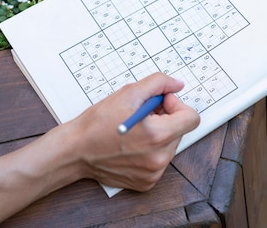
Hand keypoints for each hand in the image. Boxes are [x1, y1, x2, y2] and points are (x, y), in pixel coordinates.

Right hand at [65, 72, 199, 190]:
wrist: (75, 150)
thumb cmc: (96, 123)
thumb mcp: (127, 93)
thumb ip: (157, 84)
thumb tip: (177, 85)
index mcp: (158, 136)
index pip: (191, 118)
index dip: (176, 105)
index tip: (159, 103)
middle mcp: (159, 158)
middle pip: (179, 131)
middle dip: (164, 120)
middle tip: (140, 115)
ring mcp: (153, 173)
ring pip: (169, 147)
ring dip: (157, 135)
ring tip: (133, 132)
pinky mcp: (146, 182)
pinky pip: (158, 162)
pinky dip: (148, 152)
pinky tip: (129, 146)